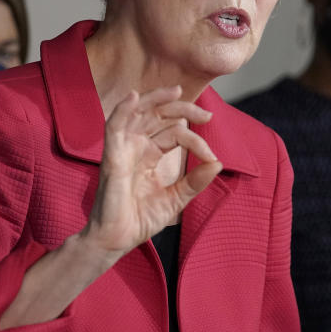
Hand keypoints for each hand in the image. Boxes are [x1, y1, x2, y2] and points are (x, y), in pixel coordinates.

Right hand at [82, 86, 221, 255]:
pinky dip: (122, 109)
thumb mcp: (176, 198)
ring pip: (137, 112)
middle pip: (158, 115)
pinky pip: (114, 126)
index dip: (195, 139)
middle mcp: (136, 147)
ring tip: (176, 91)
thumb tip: (219, 162)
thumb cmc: (140, 219)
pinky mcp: (111, 156)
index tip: (212, 156)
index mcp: (149, 154)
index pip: (174, 133)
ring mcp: (122, 149)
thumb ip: (195, 181)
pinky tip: (134, 96)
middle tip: (206, 114)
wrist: (117, 240)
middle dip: (182, 108)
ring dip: (155, 98)